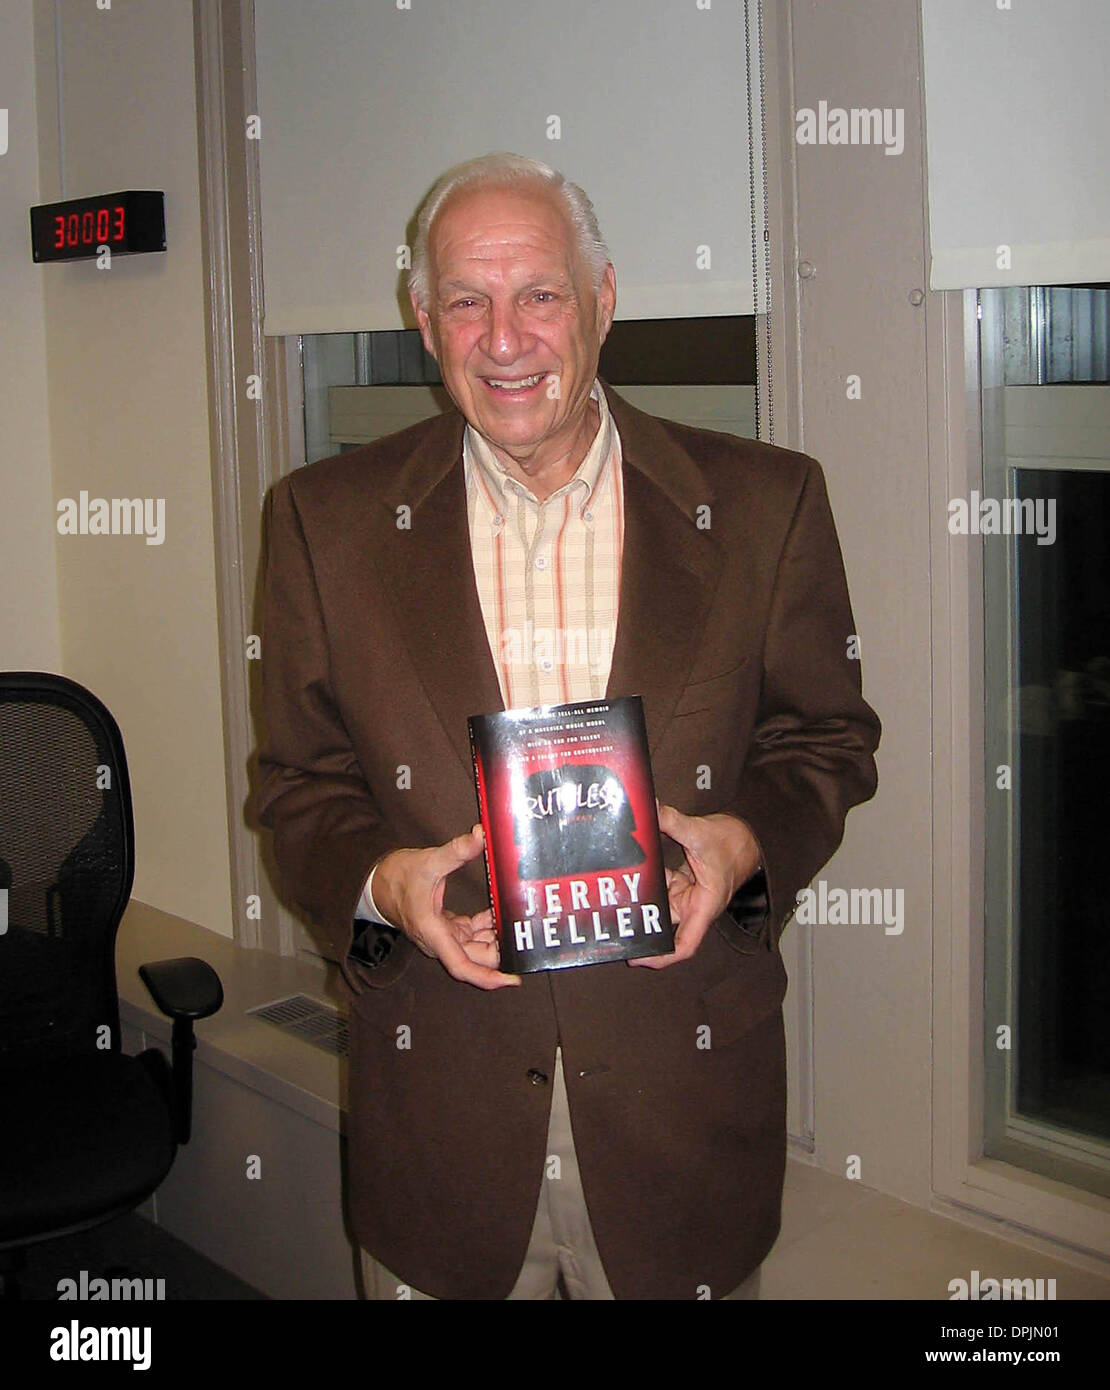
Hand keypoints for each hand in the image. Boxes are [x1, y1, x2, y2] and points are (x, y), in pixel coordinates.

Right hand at [372, 825, 520, 990]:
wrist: (377, 880)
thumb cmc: (397, 877)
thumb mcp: (428, 862)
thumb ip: (456, 851)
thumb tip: (480, 836)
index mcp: (433, 932)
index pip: (462, 966)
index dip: (488, 977)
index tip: (512, 979)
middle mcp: (439, 940)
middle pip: (476, 958)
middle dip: (499, 950)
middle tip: (522, 934)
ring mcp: (443, 935)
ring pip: (476, 947)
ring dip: (495, 937)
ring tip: (514, 920)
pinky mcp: (446, 928)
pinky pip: (472, 934)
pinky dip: (487, 926)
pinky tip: (499, 913)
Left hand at [630, 807, 761, 969]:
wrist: (747, 834)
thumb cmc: (733, 843)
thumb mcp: (701, 832)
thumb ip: (672, 821)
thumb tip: (650, 809)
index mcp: (704, 906)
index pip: (684, 945)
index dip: (661, 956)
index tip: (637, 958)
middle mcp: (694, 906)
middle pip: (665, 927)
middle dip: (642, 926)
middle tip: (615, 923)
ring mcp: (687, 895)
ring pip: (659, 905)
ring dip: (642, 901)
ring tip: (615, 896)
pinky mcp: (683, 883)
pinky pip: (661, 887)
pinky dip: (647, 881)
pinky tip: (629, 874)